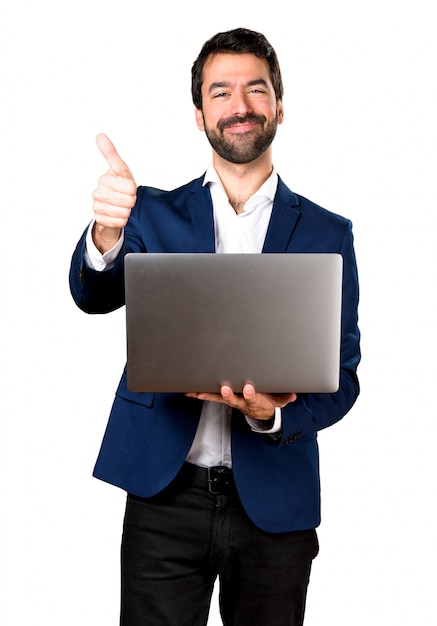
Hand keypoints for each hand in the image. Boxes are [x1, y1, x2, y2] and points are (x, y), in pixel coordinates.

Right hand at [91, 133, 136, 252]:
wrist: (112, 206)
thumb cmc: (118, 186)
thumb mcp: (120, 169)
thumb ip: (111, 153)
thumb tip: (100, 135)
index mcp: (104, 179)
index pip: (130, 186)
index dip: (133, 188)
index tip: (129, 188)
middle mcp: (98, 193)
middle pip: (128, 200)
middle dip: (131, 200)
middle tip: (127, 198)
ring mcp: (97, 207)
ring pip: (124, 212)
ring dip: (127, 210)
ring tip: (123, 206)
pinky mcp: (100, 219)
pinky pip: (119, 222)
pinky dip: (122, 220)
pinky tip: (119, 214)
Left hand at [186, 384, 296, 420]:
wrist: (261, 413)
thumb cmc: (268, 401)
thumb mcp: (280, 401)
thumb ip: (285, 397)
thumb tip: (293, 395)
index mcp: (255, 401)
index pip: (253, 398)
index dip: (251, 394)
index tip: (249, 388)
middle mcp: (241, 402)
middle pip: (233, 399)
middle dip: (228, 394)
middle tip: (223, 389)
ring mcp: (231, 400)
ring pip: (219, 398)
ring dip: (208, 395)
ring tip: (197, 392)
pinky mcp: (224, 398)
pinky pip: (211, 396)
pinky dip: (201, 394)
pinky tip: (190, 391)